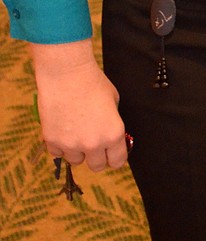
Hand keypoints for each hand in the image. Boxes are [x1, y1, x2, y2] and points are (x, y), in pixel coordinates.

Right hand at [31, 39, 129, 172]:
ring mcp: (71, 144)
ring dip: (77, 151)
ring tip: (75, 131)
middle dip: (96, 157)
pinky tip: (62, 128)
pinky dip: (60, 144)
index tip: (111, 153)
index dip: (115, 157)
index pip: (118, 161)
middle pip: (97, 167)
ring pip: (76, 161)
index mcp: (113, 134)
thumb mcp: (113, 102)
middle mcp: (93, 144)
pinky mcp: (52, 141)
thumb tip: (109, 133)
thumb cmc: (93, 83)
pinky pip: (57, 153)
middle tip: (92, 144)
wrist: (66, 74)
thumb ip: (112, 122)